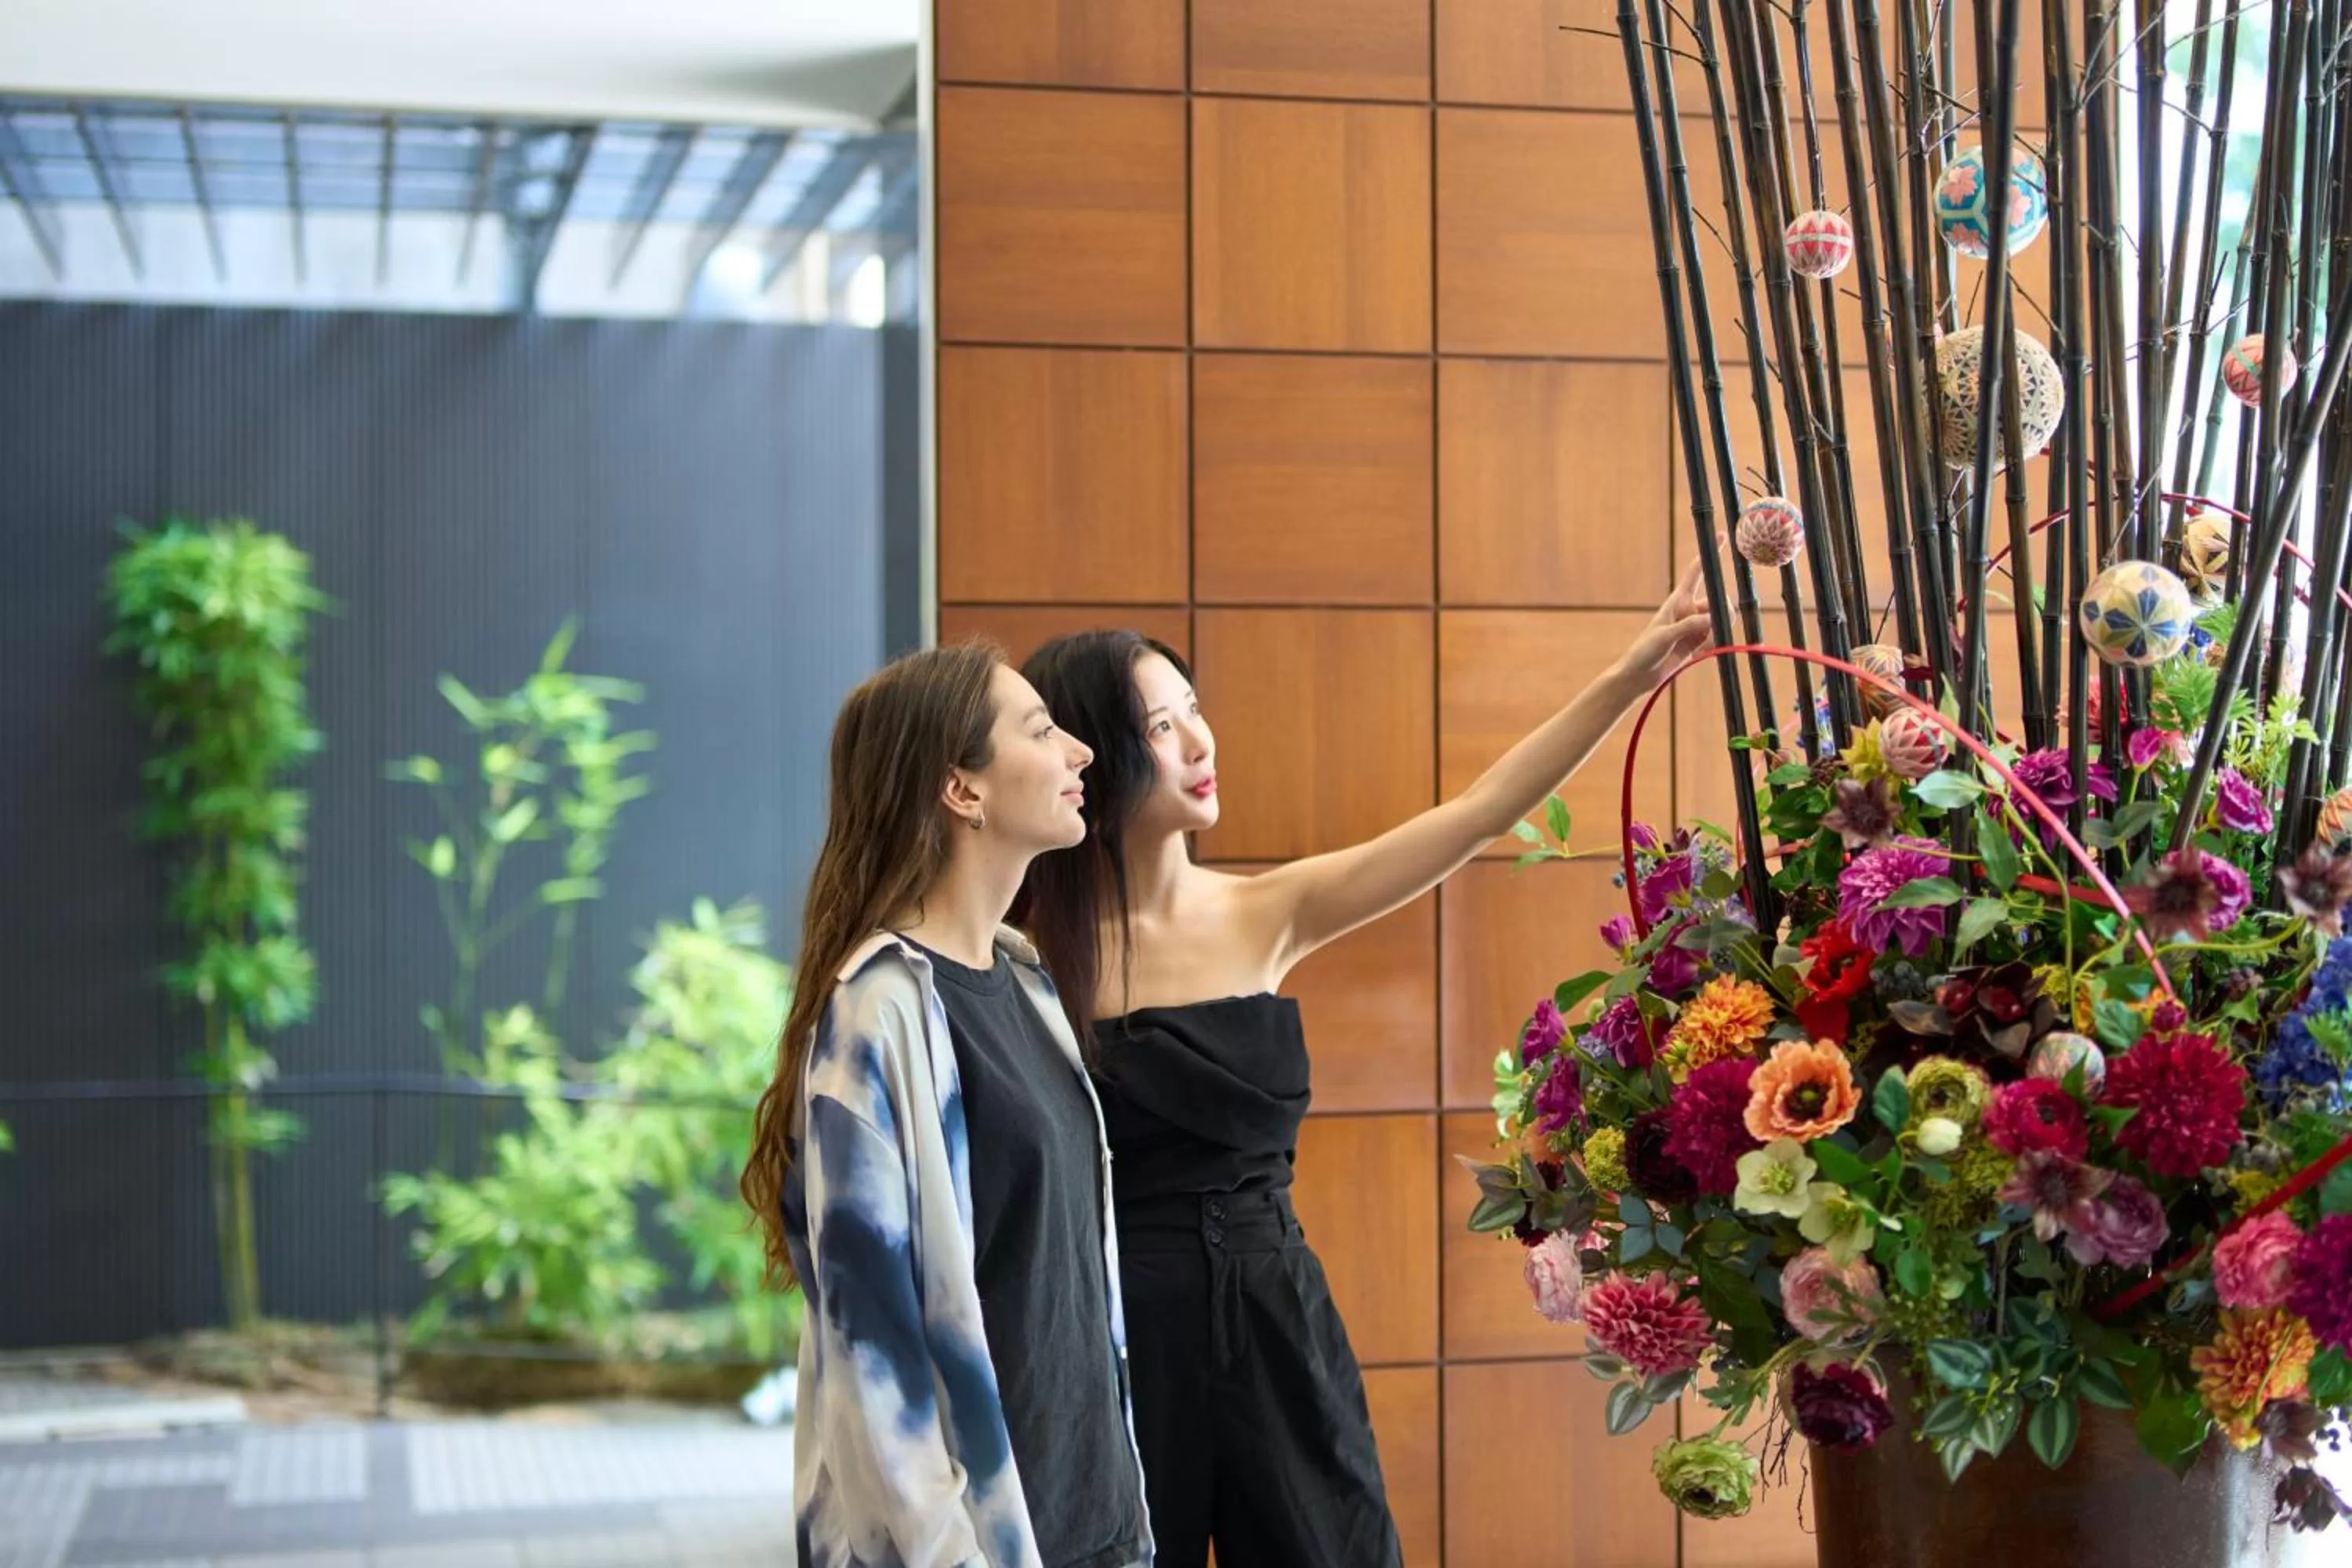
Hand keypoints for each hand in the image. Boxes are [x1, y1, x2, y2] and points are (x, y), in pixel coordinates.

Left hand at [1610, 556, 1715, 693]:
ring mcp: (1695, 626)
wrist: (1640, 675)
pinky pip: (1717, 638)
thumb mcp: (1663, 636)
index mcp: (1677, 600)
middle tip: (1712, 625)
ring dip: (1717, 631)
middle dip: (1721, 610)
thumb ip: (1688, 626)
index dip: (1708, 556)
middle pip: (1717, 600)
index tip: (1723, 537)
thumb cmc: (1644, 651)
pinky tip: (1699, 654)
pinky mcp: (1699, 643)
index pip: (1696, 572)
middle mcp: (1689, 610)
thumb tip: (1711, 619)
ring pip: (1720, 620)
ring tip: (1701, 644)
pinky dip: (1714, 645)